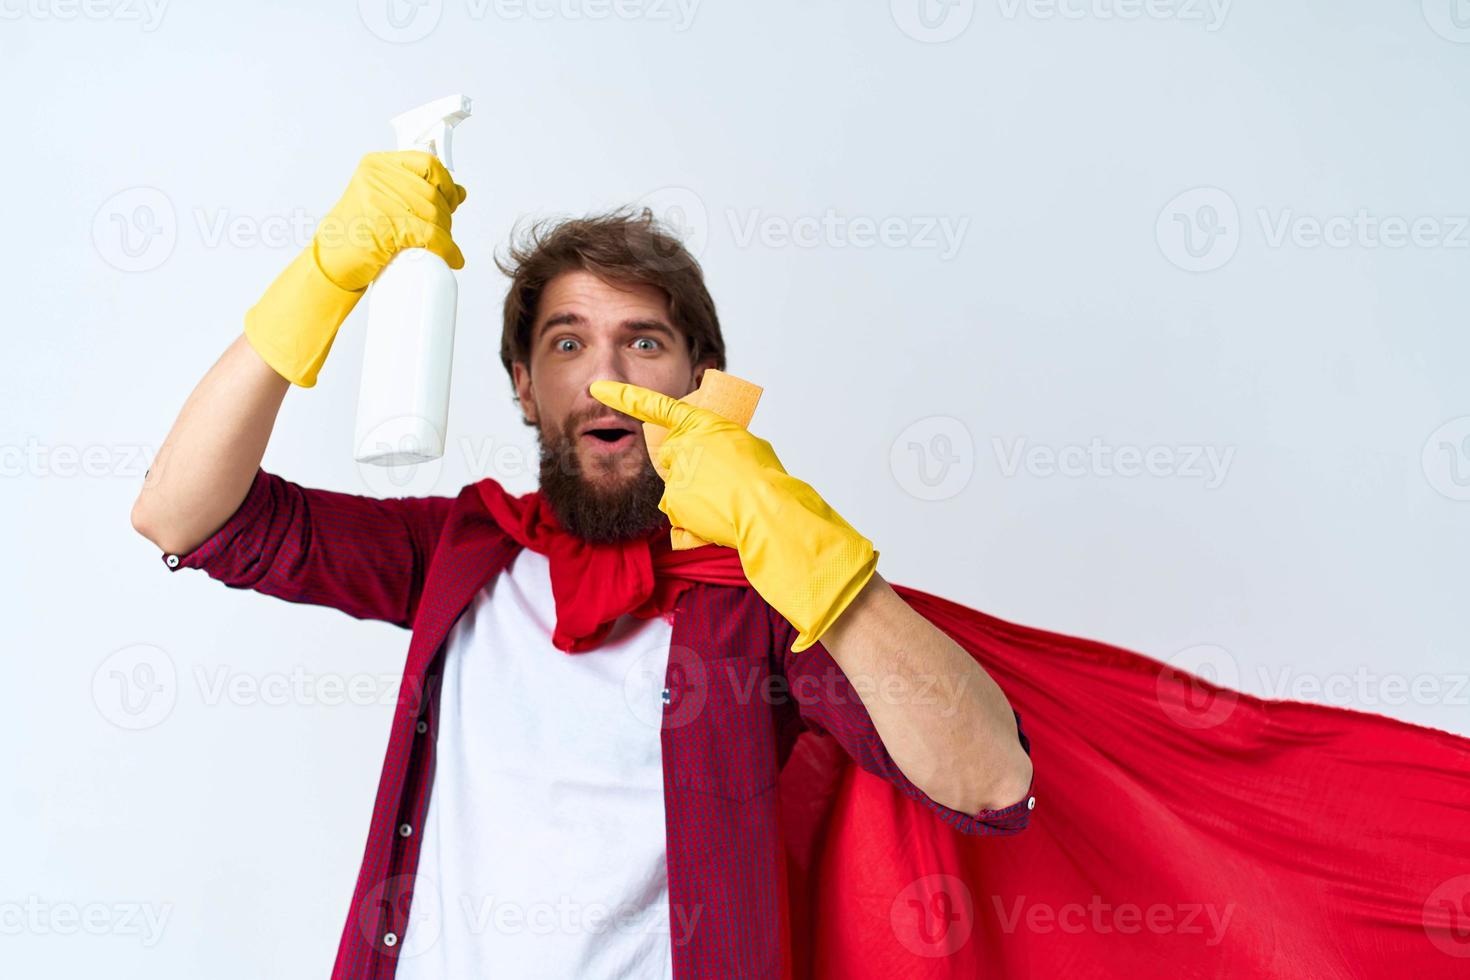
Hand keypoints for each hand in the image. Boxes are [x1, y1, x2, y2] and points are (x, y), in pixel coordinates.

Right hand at [314, 150, 466, 290]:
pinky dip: (445, 248)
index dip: (445, 184)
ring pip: (433, 214)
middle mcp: (377, 176)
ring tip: (443, 247)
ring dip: (445, 234)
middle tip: (443, 233)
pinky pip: (429, 234)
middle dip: (445, 217)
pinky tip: (451, 257)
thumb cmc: (358, 232)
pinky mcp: (384, 223)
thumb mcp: (385, 201)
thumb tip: (460, 192)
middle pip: (432, 193)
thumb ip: (417, 191)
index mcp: (377, 164)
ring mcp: (379, 198)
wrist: (331, 260)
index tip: (451, 201)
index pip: (427, 163)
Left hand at [590, 380, 877, 651]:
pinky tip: (717, 518)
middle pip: (669, 455)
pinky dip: (693, 516)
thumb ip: (722, 445)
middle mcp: (686, 444)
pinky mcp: (674, 498)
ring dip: (693, 494)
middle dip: (684, 467)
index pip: (657, 407)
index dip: (625, 398)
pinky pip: (678, 509)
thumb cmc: (769, 482)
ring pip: (675, 483)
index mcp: (707, 423)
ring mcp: (677, 472)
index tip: (600, 390)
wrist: (770, 512)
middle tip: (716, 482)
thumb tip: (711, 461)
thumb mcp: (749, 448)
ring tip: (724, 502)